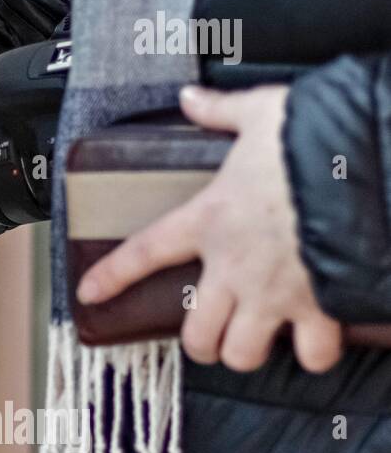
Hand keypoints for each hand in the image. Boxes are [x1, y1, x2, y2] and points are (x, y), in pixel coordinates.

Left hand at [77, 85, 340, 372]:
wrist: (368, 164)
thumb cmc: (310, 138)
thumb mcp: (260, 113)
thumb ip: (222, 112)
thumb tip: (191, 97)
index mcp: (209, 219)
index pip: (144, 253)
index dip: (112, 277)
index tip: (88, 293)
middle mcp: (234, 266)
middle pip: (197, 333)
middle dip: (201, 343)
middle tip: (211, 334)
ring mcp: (276, 293)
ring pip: (242, 353)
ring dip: (246, 352)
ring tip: (255, 340)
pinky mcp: (322, 306)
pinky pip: (313, 355)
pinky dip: (315, 353)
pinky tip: (316, 339)